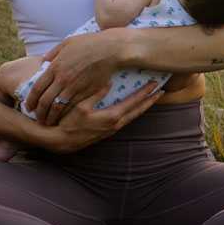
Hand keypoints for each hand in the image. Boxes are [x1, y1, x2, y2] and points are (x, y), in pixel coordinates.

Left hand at [25, 31, 119, 123]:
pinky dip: (66, 114)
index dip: (30, 100)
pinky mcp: (87, 92)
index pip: (37, 88)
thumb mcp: (67, 43)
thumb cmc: (90, 43)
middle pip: (45, 101)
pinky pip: (73, 106)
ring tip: (49, 122)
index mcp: (55, 66)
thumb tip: (44, 60)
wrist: (111, 50)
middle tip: (37, 119)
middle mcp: (62, 79)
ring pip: (58, 107)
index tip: (28, 107)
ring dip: (51, 117)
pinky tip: (63, 118)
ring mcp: (75, 87)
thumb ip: (54, 53)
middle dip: (39, 113)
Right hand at [37, 81, 162, 153]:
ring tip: (152, 98)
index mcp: (112, 116)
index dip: (145, 92)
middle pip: (139, 110)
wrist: (62, 141)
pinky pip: (126, 119)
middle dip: (151, 100)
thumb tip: (109, 82)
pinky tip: (135, 107)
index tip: (155, 84)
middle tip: (162, 90)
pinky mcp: (109, 132)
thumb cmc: (69, 123)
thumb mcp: (81, 106)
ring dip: (144, 107)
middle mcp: (116, 124)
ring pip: (134, 116)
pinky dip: (134, 112)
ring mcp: (113, 129)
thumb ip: (97, 94)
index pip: (134, 102)